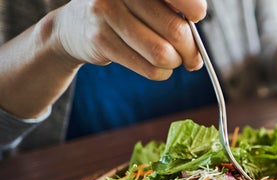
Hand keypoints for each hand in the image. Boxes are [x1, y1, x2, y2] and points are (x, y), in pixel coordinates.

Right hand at [53, 0, 206, 79]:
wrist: (76, 23)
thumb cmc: (125, 10)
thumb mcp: (147, 0)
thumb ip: (172, 8)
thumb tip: (197, 34)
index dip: (195, 10)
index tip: (195, 17)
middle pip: (175, 30)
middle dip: (191, 49)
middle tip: (192, 55)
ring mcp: (106, 13)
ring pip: (162, 54)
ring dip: (176, 63)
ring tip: (173, 60)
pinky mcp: (100, 40)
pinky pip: (148, 68)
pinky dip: (161, 72)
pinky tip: (158, 66)